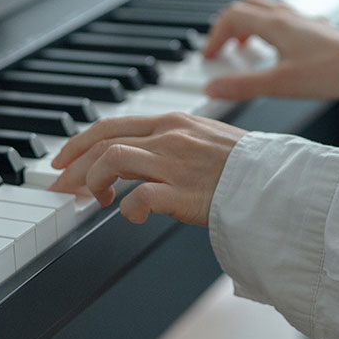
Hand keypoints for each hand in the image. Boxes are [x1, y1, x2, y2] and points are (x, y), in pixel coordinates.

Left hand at [48, 113, 247, 225]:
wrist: (277, 185)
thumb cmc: (247, 169)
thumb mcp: (206, 140)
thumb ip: (174, 143)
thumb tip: (143, 159)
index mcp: (173, 122)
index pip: (111, 124)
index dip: (80, 143)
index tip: (64, 160)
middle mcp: (170, 136)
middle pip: (102, 141)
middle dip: (74, 164)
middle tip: (61, 185)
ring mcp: (175, 163)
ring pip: (112, 160)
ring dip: (94, 182)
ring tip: (95, 201)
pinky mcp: (183, 192)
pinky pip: (138, 197)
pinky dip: (127, 209)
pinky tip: (132, 217)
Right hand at [203, 0, 338, 100]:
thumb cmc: (332, 72)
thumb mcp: (279, 85)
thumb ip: (243, 87)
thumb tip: (213, 89)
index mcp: (275, 24)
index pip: (232, 16)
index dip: (214, 36)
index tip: (210, 56)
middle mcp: (287, 17)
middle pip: (246, 6)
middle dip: (228, 25)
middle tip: (222, 47)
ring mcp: (302, 21)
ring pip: (266, 10)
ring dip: (248, 25)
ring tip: (244, 47)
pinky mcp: (315, 30)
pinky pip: (283, 20)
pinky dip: (268, 30)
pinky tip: (276, 51)